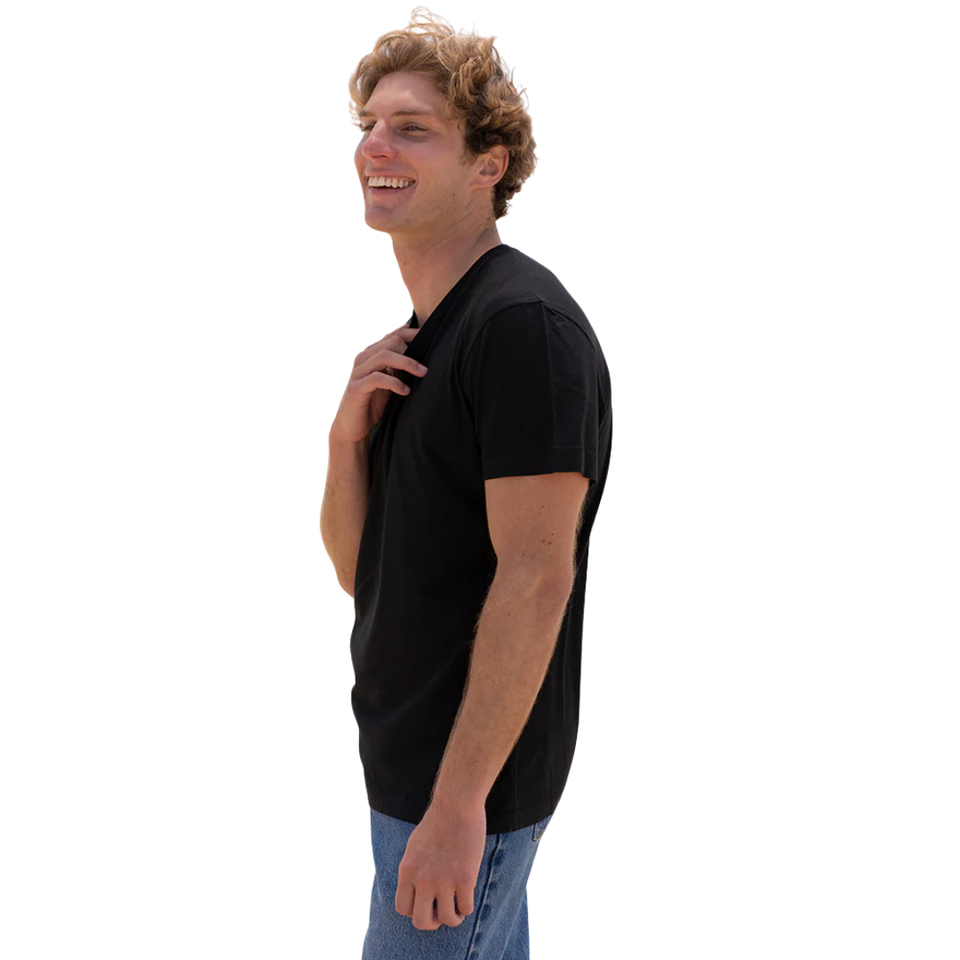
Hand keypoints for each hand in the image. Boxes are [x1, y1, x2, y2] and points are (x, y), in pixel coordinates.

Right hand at [330, 323, 427, 443]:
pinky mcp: (356, 388)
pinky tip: (405, 391)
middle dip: (412, 352)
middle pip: (390, 342)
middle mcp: (363, 359)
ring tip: (421, 374)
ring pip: (383, 356)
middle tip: (426, 368)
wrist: (352, 427)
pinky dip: (394, 382)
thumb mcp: (390, 382)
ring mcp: (358, 372)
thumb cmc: (373, 403)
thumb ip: (400, 368)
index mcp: (372, 354)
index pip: (393, 335)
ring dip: (406, 363)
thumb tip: (423, 357)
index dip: (412, 334)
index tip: (430, 338)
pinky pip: (377, 378)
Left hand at [395, 801, 486, 930]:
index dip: (415, 910)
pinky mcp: (465, 879)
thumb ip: (413, 870)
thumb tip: (416, 892)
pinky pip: (465, 908)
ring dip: (453, 917)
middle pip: (421, 922)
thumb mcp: (414, 847)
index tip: (426, 903)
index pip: (403, 909)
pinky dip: (467, 907)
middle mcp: (422, 880)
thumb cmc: (437, 822)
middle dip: (432, 922)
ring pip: (447, 919)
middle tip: (441, 912)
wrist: (456, 805)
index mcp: (407, 871)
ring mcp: (444, 881)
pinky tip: (467, 897)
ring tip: (457, 908)